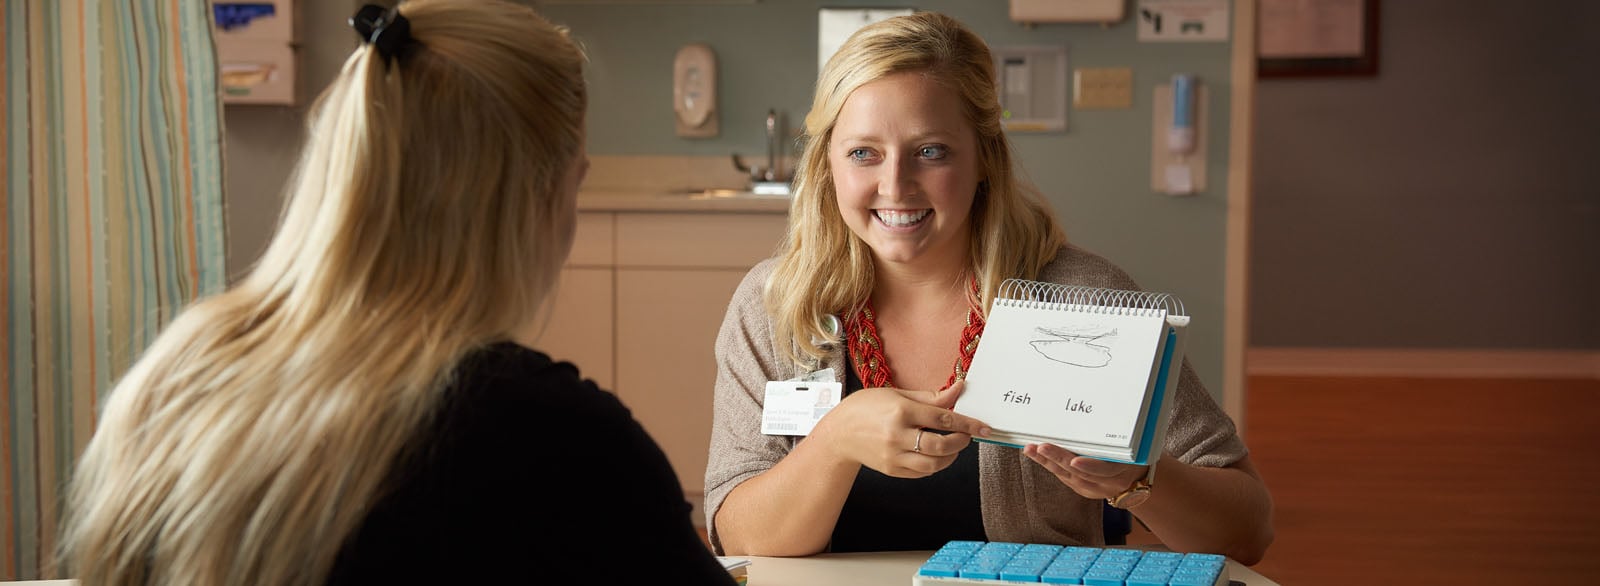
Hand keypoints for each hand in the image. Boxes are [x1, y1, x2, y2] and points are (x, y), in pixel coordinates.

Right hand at [810, 380, 990, 477]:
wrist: (839, 433)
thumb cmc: (866, 408)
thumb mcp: (897, 394)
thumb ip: (930, 397)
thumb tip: (958, 390)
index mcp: (901, 411)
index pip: (943, 419)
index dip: (968, 424)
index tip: (984, 427)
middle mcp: (897, 435)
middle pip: (941, 445)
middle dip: (961, 441)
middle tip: (967, 436)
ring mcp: (893, 456)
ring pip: (933, 464)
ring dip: (951, 457)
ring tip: (953, 447)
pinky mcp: (892, 470)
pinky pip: (922, 473)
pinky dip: (934, 465)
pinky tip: (935, 454)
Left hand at [1023, 442, 1146, 500]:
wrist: (1137, 478)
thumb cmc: (1135, 451)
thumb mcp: (1135, 444)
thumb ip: (1120, 433)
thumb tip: (1105, 404)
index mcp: (1124, 469)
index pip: (1106, 470)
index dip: (1091, 466)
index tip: (1075, 460)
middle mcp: (1108, 482)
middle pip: (1081, 472)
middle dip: (1059, 459)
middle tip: (1042, 447)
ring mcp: (1095, 488)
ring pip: (1068, 475)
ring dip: (1047, 462)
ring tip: (1031, 449)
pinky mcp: (1083, 489)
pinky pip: (1064, 477)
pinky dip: (1050, 465)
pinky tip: (1036, 454)